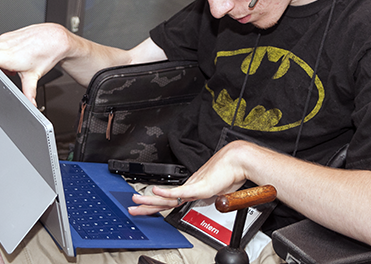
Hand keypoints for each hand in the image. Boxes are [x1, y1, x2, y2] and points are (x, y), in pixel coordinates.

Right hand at [0, 23, 70, 104]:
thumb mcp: (35, 76)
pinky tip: (12, 59)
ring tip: (6, 67)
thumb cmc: (47, 53)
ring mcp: (6, 38)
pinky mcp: (10, 34)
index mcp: (6, 56)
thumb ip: (28, 93)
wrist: (56, 38)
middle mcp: (3, 45)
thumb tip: (29, 105)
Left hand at [128, 141, 250, 215]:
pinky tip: (156, 191)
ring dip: (150, 200)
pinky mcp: (200, 186)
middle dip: (147, 205)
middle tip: (132, 206)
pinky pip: (180, 191)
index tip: (145, 208)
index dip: (157, 205)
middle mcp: (190, 187)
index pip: (170, 200)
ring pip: (167, 196)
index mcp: (192, 189)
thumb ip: (211, 198)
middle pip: (164, 199)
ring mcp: (193, 186)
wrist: (238, 161)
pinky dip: (167, 192)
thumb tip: (212, 203)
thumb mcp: (218, 192)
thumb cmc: (230, 173)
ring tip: (136, 200)